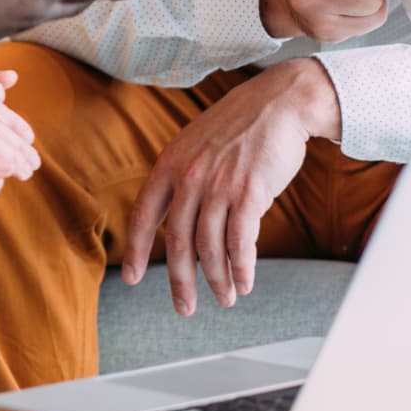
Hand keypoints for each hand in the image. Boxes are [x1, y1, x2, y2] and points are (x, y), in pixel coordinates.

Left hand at [120, 58, 341, 314]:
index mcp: (169, 165)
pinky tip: (244, 284)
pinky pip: (241, 242)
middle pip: (177, 241)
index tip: (131, 279)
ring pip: (210, 247)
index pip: (142, 215)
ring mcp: (219, 185)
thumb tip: (170, 219)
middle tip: (185, 308)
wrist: (279, 103)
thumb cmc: (238, 128)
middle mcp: (189, 177)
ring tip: (225, 299)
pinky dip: (242, 268)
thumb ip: (180, 178)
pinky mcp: (250, 193)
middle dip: (180, 281)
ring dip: (218, 280)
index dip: (135, 250)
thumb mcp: (194, 144)